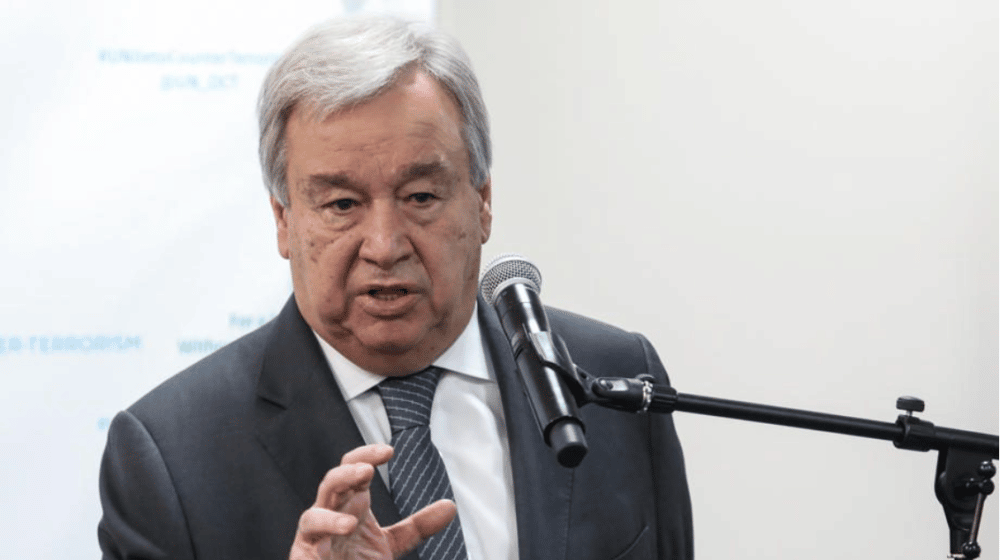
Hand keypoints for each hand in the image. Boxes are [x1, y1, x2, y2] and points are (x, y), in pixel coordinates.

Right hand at [289, 443, 457, 559]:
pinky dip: (324, 536)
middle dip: (347, 475)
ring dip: (330, 516)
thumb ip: (417, 526)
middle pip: (331, 484)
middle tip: (367, 471)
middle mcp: (330, 515)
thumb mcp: (392, 543)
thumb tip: (450, 506)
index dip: (366, 456)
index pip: (354, 469)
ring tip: (355, 515)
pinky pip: (309, 544)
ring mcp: (315, 538)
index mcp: (350, 504)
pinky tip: (343, 531)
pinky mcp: (304, 557)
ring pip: (312, 515)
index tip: (389, 451)